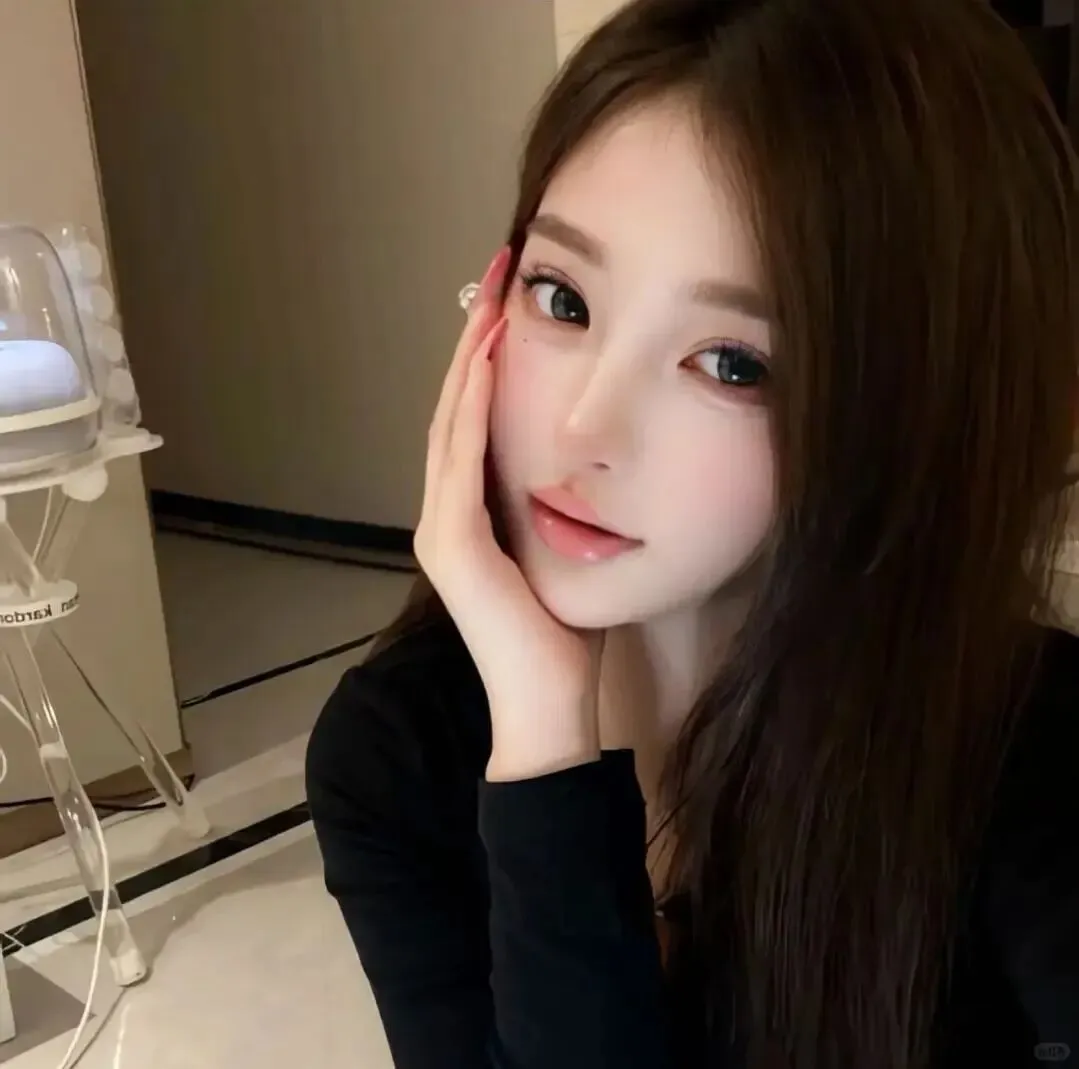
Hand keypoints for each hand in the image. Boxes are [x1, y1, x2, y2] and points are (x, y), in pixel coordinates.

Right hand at [414, 248, 604, 780]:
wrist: (549, 703)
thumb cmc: (564, 636)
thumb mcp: (566, 553)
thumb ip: (563, 508)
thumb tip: (593, 469)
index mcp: (470, 516)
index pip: (473, 424)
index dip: (487, 364)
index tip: (513, 307)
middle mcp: (443, 514)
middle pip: (454, 410)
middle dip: (475, 343)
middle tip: (495, 276)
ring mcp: (439, 528)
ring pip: (449, 424)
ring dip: (471, 360)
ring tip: (491, 300)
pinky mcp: (451, 544)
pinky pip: (460, 461)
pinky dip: (472, 408)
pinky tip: (489, 362)